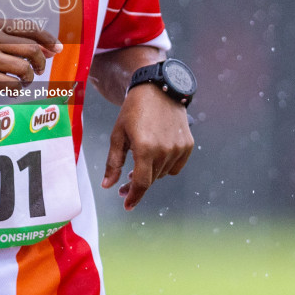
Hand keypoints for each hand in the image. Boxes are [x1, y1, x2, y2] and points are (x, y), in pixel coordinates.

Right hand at [0, 21, 61, 102]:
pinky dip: (17, 90)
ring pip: (24, 68)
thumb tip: (52, 49)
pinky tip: (11, 90)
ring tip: (21, 81)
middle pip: (31, 49)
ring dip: (28, 79)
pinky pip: (12, 85)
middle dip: (40, 62)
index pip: (29, 27)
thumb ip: (20, 44)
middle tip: (38, 70)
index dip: (47, 39)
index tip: (56, 49)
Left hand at [102, 84, 193, 209]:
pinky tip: (155, 157)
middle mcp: (165, 150)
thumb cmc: (133, 110)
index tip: (127, 205)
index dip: (133, 196)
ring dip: (151, 174)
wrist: (158, 89)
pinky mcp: (187, 145)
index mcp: (145, 148)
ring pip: (162, 174)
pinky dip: (165, 166)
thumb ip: (113, 162)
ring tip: (139, 163)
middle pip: (151, 180)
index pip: (141, 183)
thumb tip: (107, 185)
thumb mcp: (118, 134)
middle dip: (137, 185)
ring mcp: (178, 148)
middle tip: (125, 183)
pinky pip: (175, 167)